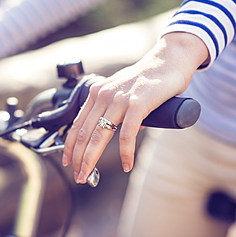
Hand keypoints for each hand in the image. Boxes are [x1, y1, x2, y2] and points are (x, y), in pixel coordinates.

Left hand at [62, 32, 208, 183]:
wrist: (168, 60)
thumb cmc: (147, 79)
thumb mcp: (122, 93)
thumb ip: (117, 110)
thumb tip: (123, 134)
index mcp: (96, 93)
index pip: (77, 124)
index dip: (70, 145)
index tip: (68, 161)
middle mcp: (103, 95)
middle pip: (84, 133)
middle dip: (79, 158)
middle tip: (78, 176)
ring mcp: (119, 99)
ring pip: (99, 135)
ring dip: (91, 159)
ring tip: (89, 175)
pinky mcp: (137, 104)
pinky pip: (127, 134)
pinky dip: (125, 152)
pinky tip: (126, 165)